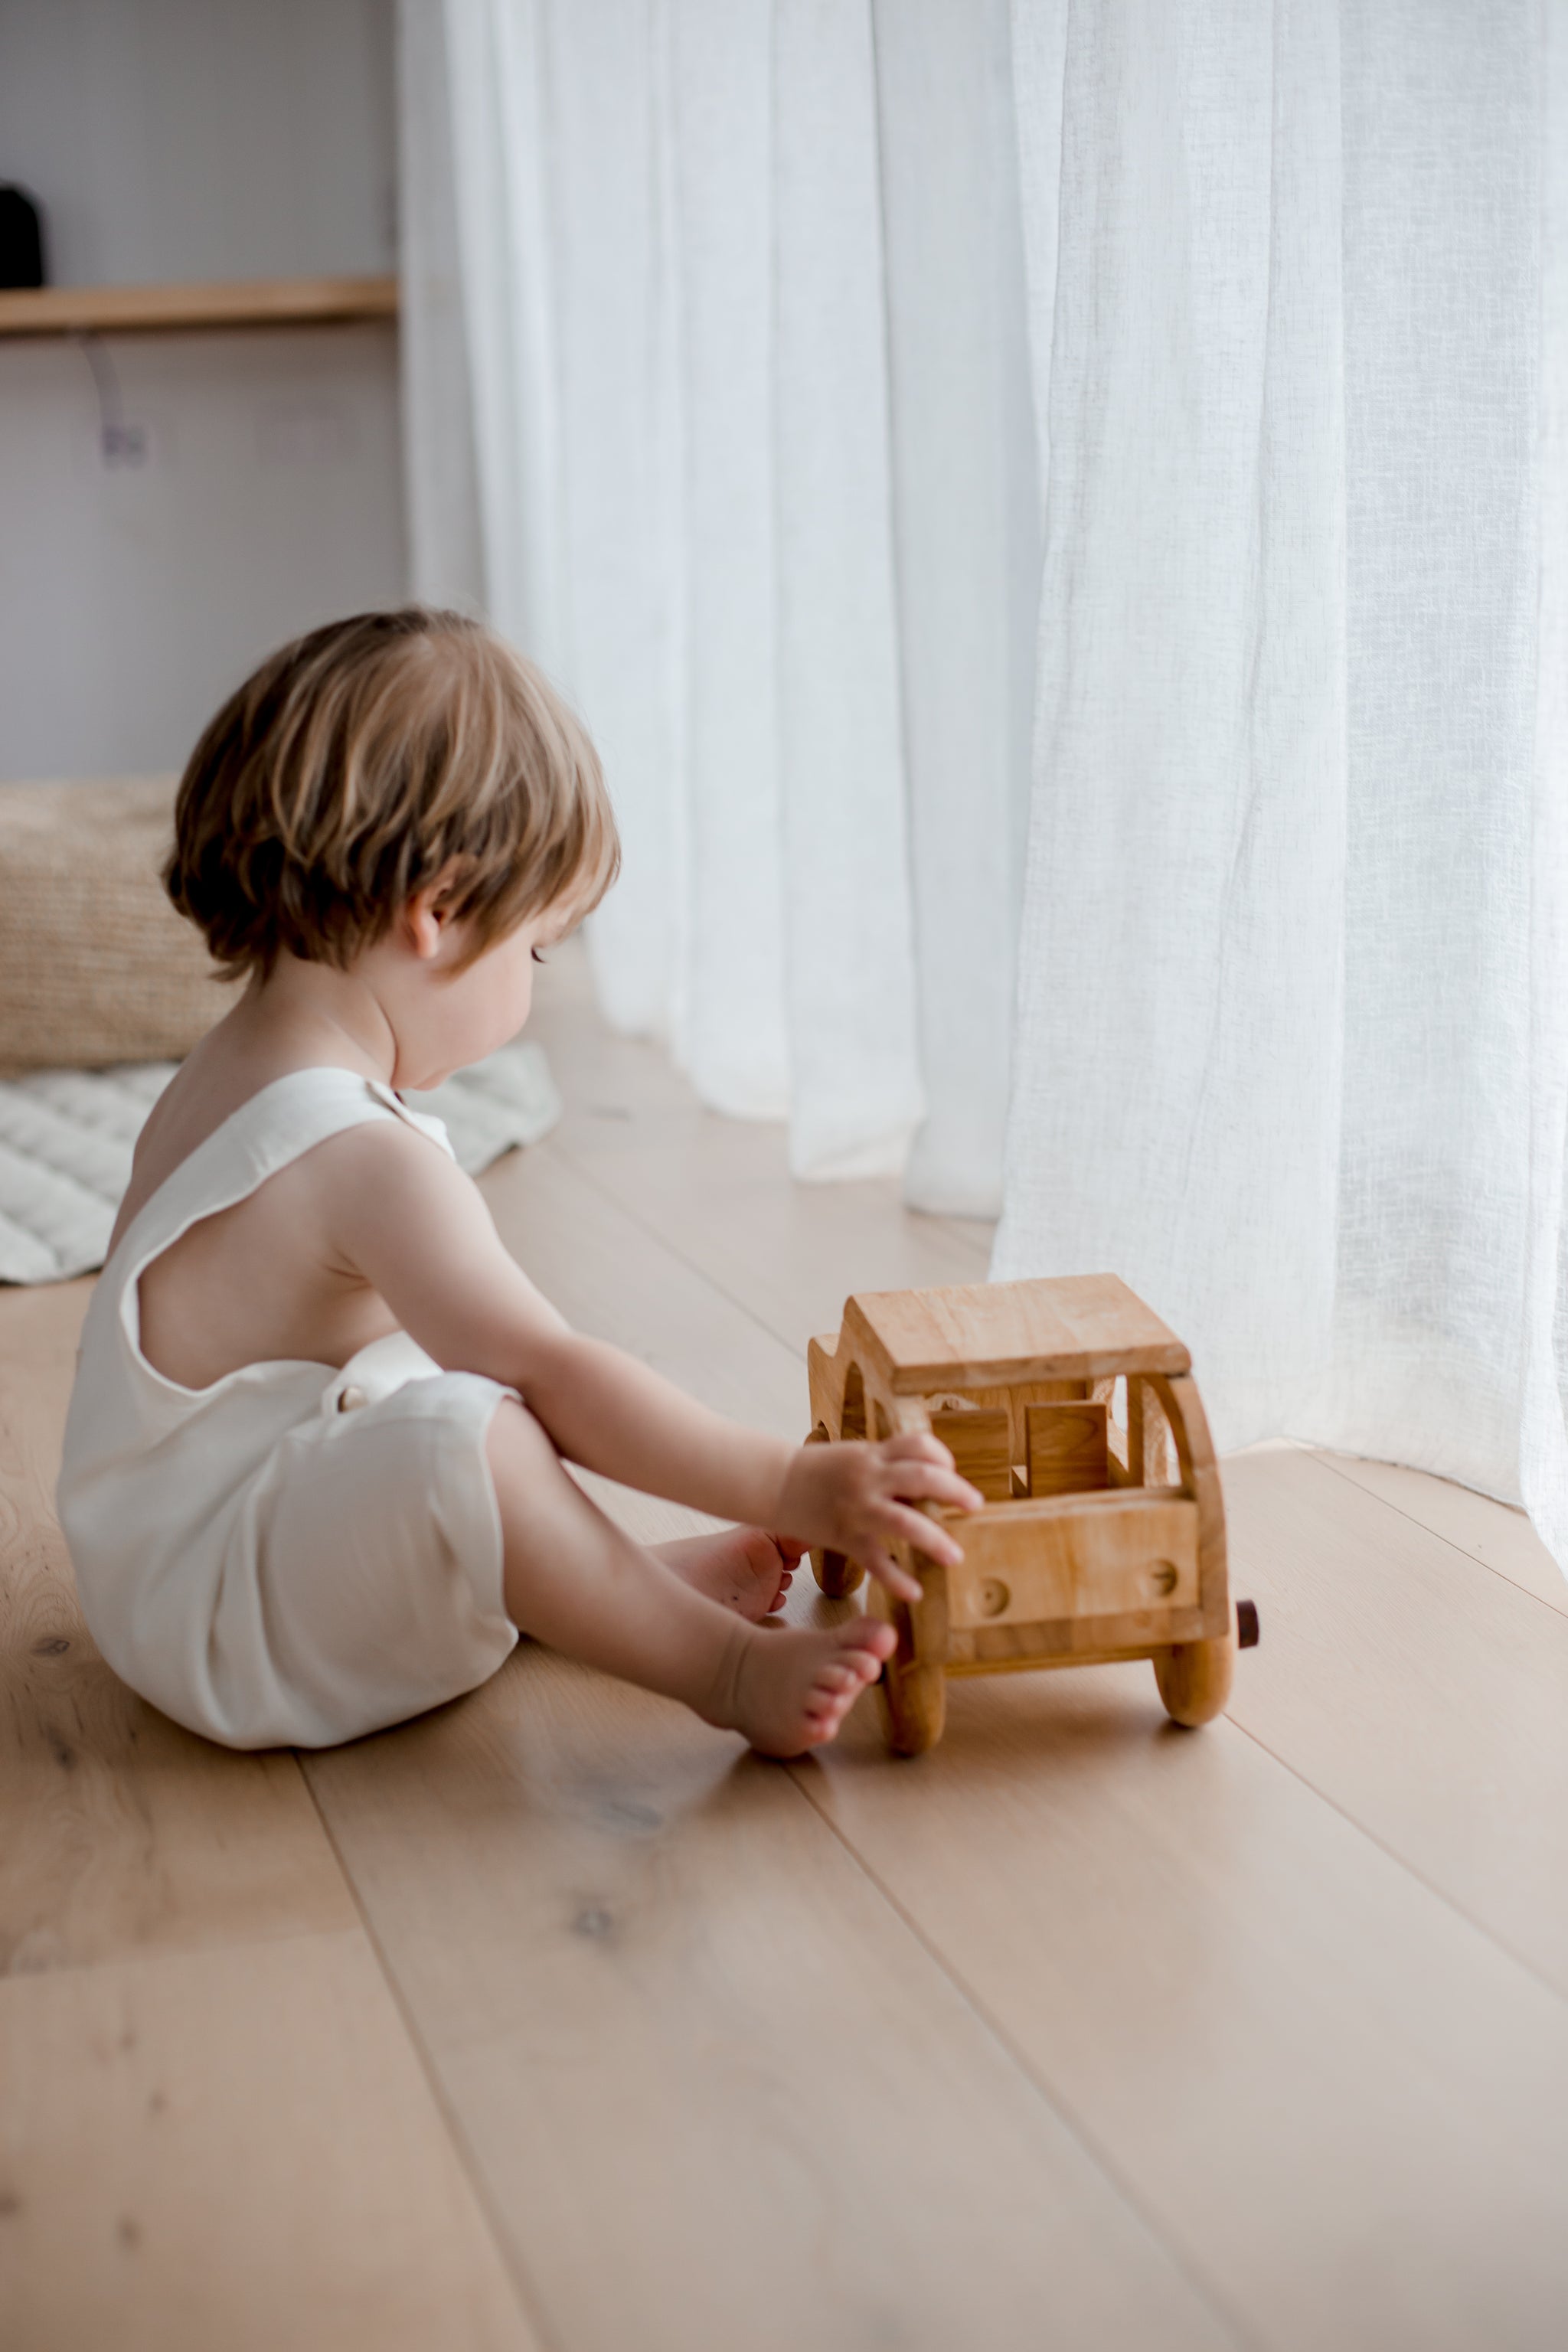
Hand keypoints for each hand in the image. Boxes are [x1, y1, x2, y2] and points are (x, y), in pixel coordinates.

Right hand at [775, 1433, 984, 1603]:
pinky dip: (898, 1580)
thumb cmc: (816, 1470)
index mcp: (873, 1454)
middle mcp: (869, 1479)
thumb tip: (924, 1478)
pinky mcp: (846, 1538)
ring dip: (935, 1540)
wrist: (774, 1482)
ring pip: (906, 1523)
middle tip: (974, 1505)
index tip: (952, 1472)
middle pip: (924, 1478)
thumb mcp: (854, 1456)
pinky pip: (877, 1562)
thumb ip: (886, 1466)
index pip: (919, 1445)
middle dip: (955, 1492)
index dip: (943, 1458)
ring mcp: (858, 1509)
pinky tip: (915, 1592)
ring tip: (955, 1556)